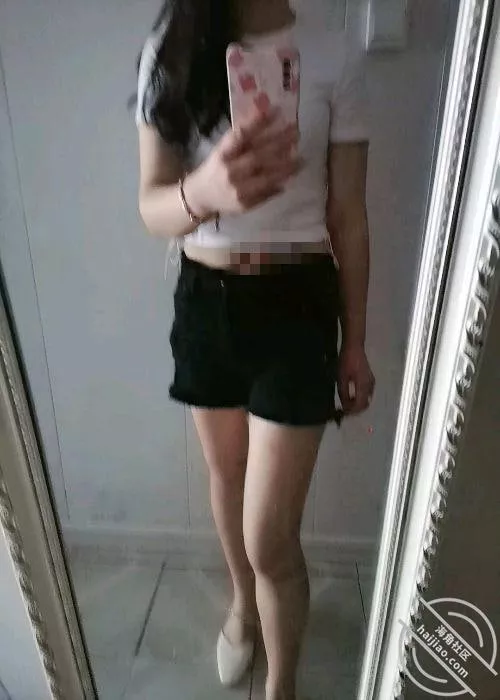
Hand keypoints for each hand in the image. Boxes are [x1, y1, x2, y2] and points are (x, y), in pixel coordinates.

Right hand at [184, 108, 300, 217]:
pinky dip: (278, 184)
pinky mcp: (244, 204)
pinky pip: (265, 193)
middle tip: (296, 133)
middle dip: (280, 143)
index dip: (258, 122)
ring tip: (301, 159)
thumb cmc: (216, 168)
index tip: (276, 110)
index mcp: (222, 154)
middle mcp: (229, 171)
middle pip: (258, 155)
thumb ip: (242, 139)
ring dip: (286, 167)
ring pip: (266, 176)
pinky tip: (290, 177)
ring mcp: (237, 189)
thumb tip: (269, 119)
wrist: (200, 197)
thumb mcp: (223, 150)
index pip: (241, 135)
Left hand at [338, 342, 374, 414]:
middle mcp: (370, 386)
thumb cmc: (346, 361)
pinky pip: (366, 394)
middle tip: (344, 410)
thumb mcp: (341, 378)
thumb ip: (343, 393)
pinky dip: (360, 398)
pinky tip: (351, 395)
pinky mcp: (370, 379)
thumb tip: (345, 405)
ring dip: (357, 404)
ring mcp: (371, 382)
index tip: (343, 413)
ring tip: (346, 403)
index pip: (360, 405)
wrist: (354, 347)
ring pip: (366, 399)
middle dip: (355, 410)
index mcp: (363, 386)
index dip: (352, 412)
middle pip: (365, 404)